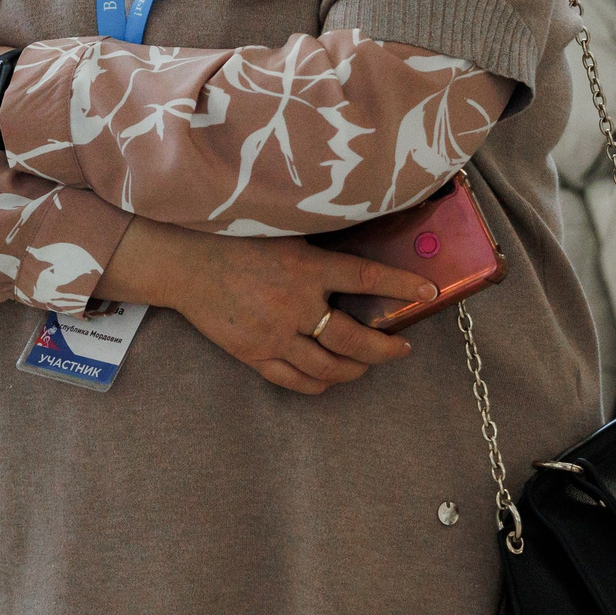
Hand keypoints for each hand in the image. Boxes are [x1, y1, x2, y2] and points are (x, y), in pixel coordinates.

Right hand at [97, 219, 437, 395]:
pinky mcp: (254, 354)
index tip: (430, 291)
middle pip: (353, 338)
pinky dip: (319, 383)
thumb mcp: (282, 231)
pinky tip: (331, 379)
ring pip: (327, 366)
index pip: (366, 276)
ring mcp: (274, 334)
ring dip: (356, 369)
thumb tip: (357, 245)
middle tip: (401, 348)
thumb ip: (318, 244)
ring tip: (368, 364)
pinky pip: (295, 380)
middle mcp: (295, 304)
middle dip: (385, 347)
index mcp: (305, 267)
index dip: (401, 284)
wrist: (185, 264)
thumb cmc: (232, 238)